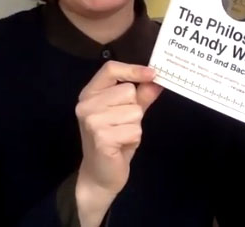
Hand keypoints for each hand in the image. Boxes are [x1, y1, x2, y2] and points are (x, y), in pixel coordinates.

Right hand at [74, 61, 162, 226]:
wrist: (99, 174)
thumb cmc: (113, 141)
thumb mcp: (127, 114)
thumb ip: (141, 96)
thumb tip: (157, 80)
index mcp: (90, 93)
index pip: (110, 69)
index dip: (133, 69)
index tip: (152, 74)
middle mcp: (86, 104)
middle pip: (128, 91)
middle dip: (134, 109)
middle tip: (122, 125)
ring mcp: (92, 120)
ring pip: (134, 111)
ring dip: (134, 126)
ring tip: (121, 136)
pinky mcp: (101, 137)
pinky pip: (134, 130)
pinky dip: (134, 139)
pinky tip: (121, 146)